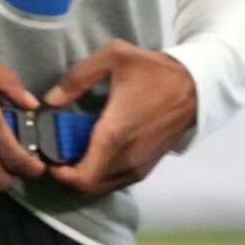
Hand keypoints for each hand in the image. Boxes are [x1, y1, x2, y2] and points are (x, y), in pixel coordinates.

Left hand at [42, 39, 197, 197]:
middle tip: (56, 152)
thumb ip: (77, 77)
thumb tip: (51, 99)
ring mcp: (139, 166)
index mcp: (115, 136)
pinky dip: (99, 173)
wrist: (195, 86)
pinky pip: (115, 181)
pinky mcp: (147, 166)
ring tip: (72, 151)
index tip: (48, 157)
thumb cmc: (155, 71)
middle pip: (87, 188)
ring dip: (83, 176)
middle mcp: (127, 159)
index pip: (81, 179)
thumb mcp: (114, 57)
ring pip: (102, 187)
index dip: (59, 175)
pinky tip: (94, 150)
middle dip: (66, 176)